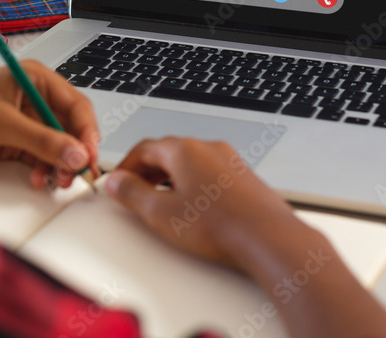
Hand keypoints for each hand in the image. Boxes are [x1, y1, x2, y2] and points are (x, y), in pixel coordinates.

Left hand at [0, 60, 99, 189]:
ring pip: (57, 146)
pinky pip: (40, 158)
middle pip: (70, 128)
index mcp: (35, 78)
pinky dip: (43, 171)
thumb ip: (42, 140)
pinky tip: (38, 180)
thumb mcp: (1, 123)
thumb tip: (77, 155)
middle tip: (75, 175)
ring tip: (56, 182)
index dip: (87, 132)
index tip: (89, 156)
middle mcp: (34, 98)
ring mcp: (24, 122)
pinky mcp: (13, 143)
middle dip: (74, 152)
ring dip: (59, 165)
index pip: (76, 105)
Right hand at [105, 137, 301, 270]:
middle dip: (146, 172)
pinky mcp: (243, 178)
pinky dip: (193, 185)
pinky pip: (209, 174)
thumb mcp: (161, 213)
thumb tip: (117, 181)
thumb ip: (133, 194)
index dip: (125, 166)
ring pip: (190, 163)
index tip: (117, 183)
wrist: (268, 238)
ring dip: (170, 179)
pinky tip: (194, 210)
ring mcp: (229, 161)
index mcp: (184, 150)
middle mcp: (208, 148)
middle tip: (133, 193)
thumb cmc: (220, 225)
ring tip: (162, 204)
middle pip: (167, 153)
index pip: (144, 148)